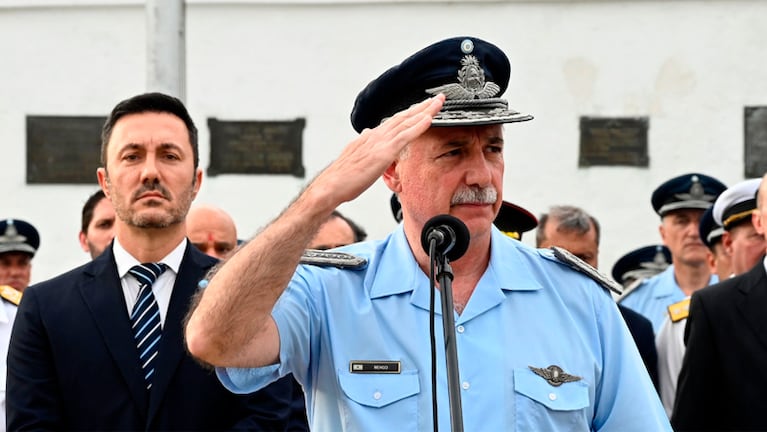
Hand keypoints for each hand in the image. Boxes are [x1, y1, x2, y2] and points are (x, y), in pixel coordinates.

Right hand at [307, 95, 444, 204]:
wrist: (331, 185)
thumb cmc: (342, 176)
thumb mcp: (354, 154)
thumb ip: (363, 142)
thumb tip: (367, 132)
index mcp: (371, 136)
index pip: (395, 121)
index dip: (411, 113)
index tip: (423, 106)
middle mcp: (376, 135)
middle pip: (404, 117)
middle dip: (422, 106)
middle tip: (439, 98)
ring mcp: (380, 142)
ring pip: (407, 122)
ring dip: (425, 111)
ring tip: (439, 103)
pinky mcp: (384, 152)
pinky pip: (405, 136)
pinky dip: (418, 126)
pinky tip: (429, 119)